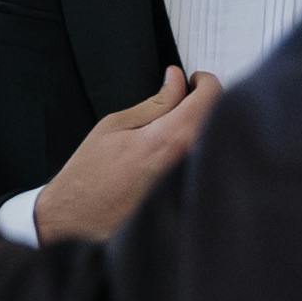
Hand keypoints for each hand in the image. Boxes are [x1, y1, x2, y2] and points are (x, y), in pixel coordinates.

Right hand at [25, 66, 214, 242]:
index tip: (194, 81)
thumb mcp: (115, 125)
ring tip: (178, 126)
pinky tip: (177, 152)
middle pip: (222, 117)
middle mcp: (191, 161)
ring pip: (218, 140)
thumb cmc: (90, 177)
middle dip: (206, 102)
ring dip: (204, 125)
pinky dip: (201, 150)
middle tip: (184, 99)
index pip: (212, 95)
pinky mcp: (192, 198)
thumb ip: (155, 102)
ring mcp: (194, 182)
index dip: (204, 81)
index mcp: (171, 137)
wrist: (79, 220)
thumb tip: (177, 81)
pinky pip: (208, 164)